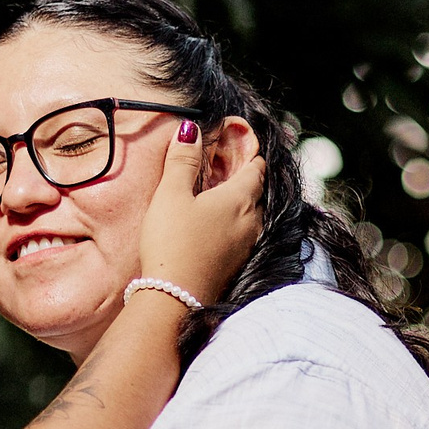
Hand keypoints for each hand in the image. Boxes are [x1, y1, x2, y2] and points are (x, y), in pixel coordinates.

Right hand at [136, 117, 265, 306]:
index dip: (248, 154)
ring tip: (215, 197)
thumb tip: (190, 129)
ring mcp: (247, 246)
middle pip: (256, 191)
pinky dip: (233, 224)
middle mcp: (252, 221)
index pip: (257, 168)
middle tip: (223, 169)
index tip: (236, 147)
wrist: (174, 299)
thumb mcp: (171, 194)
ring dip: (238, 203)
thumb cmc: (172, 242)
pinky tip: (213, 227)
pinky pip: (243, 235)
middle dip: (243, 178)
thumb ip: (182, 160)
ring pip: (251, 215)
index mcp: (241, 198)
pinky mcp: (238, 265)